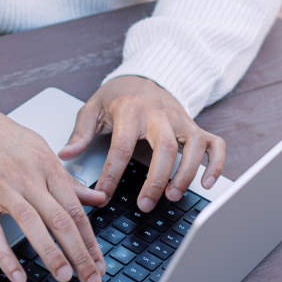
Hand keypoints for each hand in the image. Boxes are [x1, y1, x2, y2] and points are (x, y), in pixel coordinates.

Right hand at [0, 100, 106, 281]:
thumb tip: (97, 199)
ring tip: (64, 277)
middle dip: (79, 254)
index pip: (75, 209)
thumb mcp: (38, 149)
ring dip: (51, 255)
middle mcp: (26, 176)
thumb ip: (67, 178)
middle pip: (59, 220)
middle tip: (91, 280)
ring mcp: (1, 188)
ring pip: (32, 225)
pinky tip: (18, 275)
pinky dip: (6, 256)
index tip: (99, 263)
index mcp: (45, 164)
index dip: (90, 240)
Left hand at [59, 75, 224, 211]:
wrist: (141, 76)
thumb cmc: (116, 97)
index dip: (112, 173)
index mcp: (129, 109)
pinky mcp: (195, 126)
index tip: (104, 194)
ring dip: (185, 175)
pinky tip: (206, 183)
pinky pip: (215, 144)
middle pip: (164, 148)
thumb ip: (80, 133)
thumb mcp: (92, 109)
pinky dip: (216, 164)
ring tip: (172, 197)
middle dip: (156, 180)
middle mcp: (159, 113)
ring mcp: (181, 119)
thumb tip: (66, 155)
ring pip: (192, 147)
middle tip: (145, 204)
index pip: (121, 146)